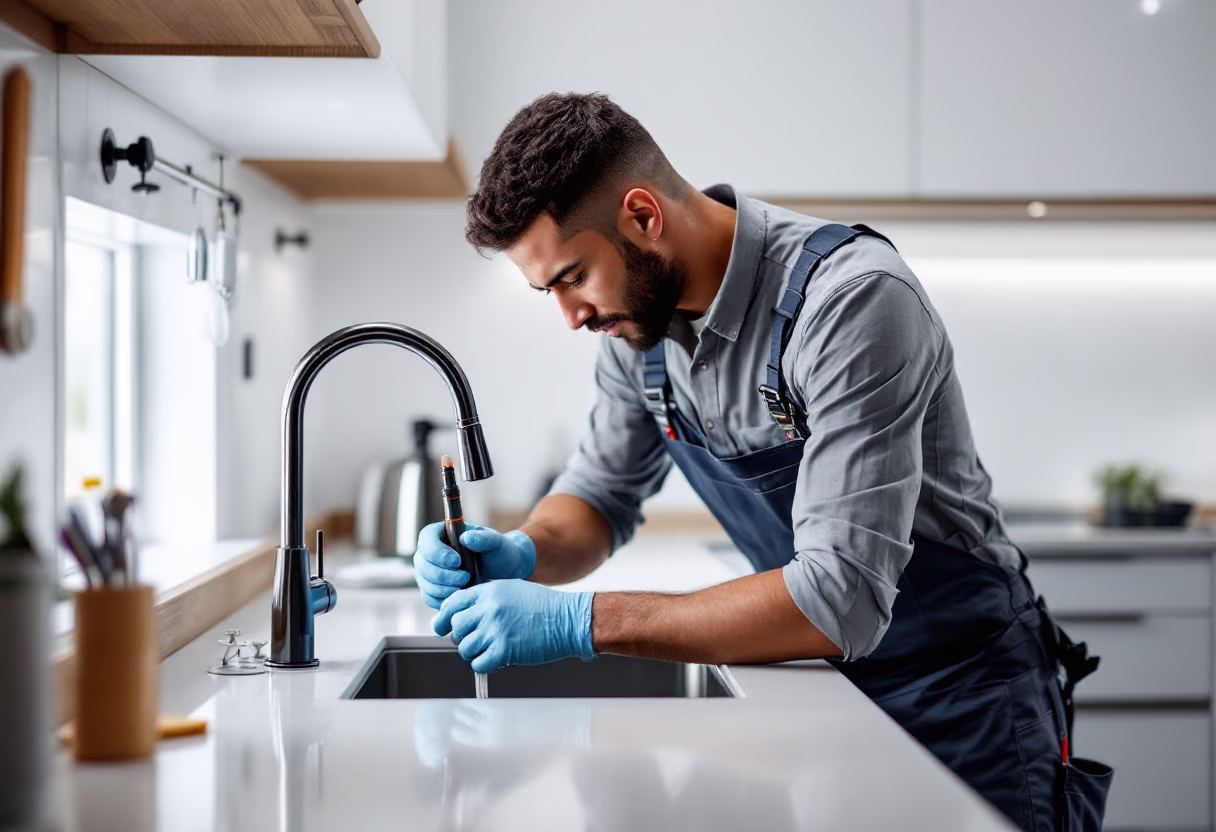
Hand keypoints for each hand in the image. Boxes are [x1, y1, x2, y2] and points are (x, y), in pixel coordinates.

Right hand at [413, 522, 536, 609]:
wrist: (503, 574)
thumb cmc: (500, 553)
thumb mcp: (498, 543)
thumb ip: (484, 538)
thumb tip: (465, 538)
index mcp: (444, 533)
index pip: (427, 538)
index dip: (436, 551)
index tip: (456, 561)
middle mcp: (432, 552)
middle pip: (422, 563)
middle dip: (442, 574)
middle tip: (465, 577)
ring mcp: (430, 571)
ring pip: (424, 582)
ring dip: (443, 588)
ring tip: (466, 587)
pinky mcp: (434, 589)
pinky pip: (429, 597)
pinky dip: (443, 599)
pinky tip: (460, 596)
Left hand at [433, 580, 594, 672]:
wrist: (567, 620)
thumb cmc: (543, 606)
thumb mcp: (511, 589)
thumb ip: (486, 598)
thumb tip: (462, 613)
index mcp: (489, 592)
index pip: (452, 603)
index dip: (444, 617)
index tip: (441, 627)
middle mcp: (488, 609)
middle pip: (456, 628)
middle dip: (462, 636)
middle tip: (475, 640)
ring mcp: (495, 630)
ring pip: (464, 648)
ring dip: (474, 652)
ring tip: (489, 649)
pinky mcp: (503, 651)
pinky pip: (478, 664)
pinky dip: (484, 664)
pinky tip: (496, 659)